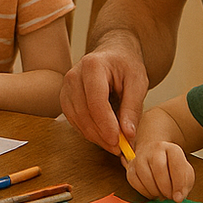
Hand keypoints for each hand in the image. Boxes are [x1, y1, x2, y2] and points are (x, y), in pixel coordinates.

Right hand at [60, 33, 148, 153]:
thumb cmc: (126, 65)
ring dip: (94, 136)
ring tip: (113, 144)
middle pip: (83, 112)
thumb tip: (128, 134)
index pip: (95, 101)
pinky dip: (87, 131)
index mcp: (92, 66)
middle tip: (119, 148)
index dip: (106, 124)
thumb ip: (132, 108)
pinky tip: (102, 136)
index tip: (118, 141)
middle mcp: (73, 75)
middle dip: (101, 134)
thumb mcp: (138, 82)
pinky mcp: (65, 97)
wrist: (112, 53)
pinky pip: (73, 119)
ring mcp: (66, 87)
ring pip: (76, 119)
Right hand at [125, 140, 193, 201]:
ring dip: (154, 190)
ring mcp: (141, 156)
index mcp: (172, 149)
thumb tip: (178, 198)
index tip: (178, 197)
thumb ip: (184, 185)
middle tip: (169, 197)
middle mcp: (155, 149)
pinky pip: (134, 180)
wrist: (156, 154)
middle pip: (159, 168)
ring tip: (161, 194)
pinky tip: (151, 192)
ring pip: (144, 175)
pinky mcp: (131, 165)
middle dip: (165, 187)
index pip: (176, 164)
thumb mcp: (186, 174)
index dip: (178, 184)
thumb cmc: (172, 167)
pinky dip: (143, 191)